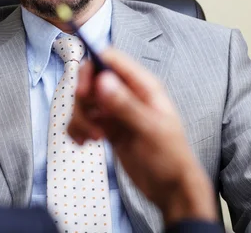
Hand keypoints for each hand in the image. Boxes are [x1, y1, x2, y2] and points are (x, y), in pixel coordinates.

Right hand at [67, 48, 217, 225]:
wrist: (171, 190)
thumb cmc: (170, 158)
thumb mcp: (149, 130)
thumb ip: (125, 104)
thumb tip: (102, 80)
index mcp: (143, 86)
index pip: (111, 60)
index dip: (92, 69)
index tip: (83, 92)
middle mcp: (127, 94)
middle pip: (91, 80)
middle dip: (83, 101)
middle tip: (90, 122)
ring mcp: (116, 110)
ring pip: (85, 102)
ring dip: (80, 118)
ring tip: (92, 138)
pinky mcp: (107, 127)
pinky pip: (84, 120)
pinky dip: (79, 129)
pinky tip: (85, 143)